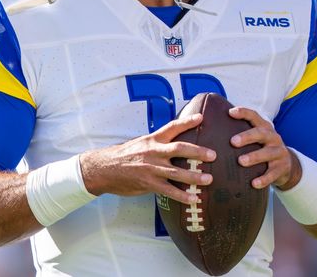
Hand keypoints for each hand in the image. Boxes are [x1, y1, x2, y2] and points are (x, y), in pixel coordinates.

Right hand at [80, 114, 216, 204]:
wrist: (104, 168)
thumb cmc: (124, 155)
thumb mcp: (140, 143)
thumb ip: (157, 143)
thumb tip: (174, 143)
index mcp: (152, 139)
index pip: (172, 127)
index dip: (187, 122)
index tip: (201, 118)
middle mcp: (153, 152)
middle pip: (179, 149)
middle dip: (197, 152)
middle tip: (213, 155)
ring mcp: (151, 168)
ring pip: (176, 172)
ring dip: (194, 177)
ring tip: (208, 180)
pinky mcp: (148, 183)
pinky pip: (168, 190)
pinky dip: (182, 196)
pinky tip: (193, 199)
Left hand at [228, 106, 300, 189]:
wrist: (288, 165)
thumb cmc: (263, 148)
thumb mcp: (257, 139)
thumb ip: (241, 132)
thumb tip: (212, 128)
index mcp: (265, 128)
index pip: (255, 116)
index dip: (244, 113)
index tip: (230, 112)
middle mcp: (273, 137)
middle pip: (261, 133)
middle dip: (247, 137)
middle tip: (233, 141)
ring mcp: (279, 152)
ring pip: (267, 153)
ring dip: (254, 157)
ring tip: (241, 161)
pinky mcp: (282, 168)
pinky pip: (273, 173)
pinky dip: (263, 179)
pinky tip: (253, 183)